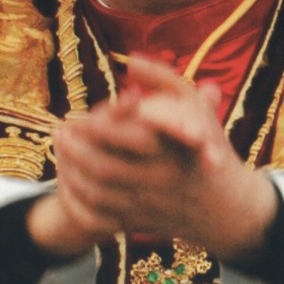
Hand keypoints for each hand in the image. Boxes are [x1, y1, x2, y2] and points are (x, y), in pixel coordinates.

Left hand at [27, 55, 277, 260]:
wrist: (225, 206)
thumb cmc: (207, 144)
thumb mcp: (194, 106)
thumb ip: (164, 80)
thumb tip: (132, 60)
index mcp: (172, 147)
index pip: (120, 136)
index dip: (91, 126)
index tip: (75, 116)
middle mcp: (160, 179)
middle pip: (102, 167)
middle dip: (74, 150)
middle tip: (58, 132)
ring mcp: (149, 205)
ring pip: (97, 193)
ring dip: (71, 173)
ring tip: (59, 152)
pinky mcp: (140, 224)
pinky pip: (100, 218)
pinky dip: (80, 202)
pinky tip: (69, 183)